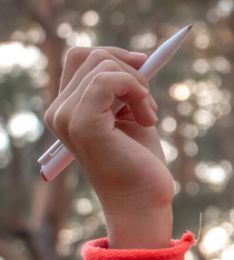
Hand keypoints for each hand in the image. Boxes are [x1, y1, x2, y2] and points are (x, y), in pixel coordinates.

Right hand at [43, 47, 174, 247]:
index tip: (144, 69)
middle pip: (90, 56)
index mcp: (66, 109)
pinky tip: (149, 119)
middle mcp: (58, 112)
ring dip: (138, 85)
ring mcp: (66, 117)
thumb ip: (123, 88)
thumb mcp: (131, 115)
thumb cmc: (140, 163)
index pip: (80, 58)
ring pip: (103, 65)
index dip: (116, 57)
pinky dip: (137, 90)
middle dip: (130, 70)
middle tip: (148, 102)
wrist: (143, 203)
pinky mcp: (82, 123)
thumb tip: (137, 57)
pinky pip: (108, 79)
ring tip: (149, 116)